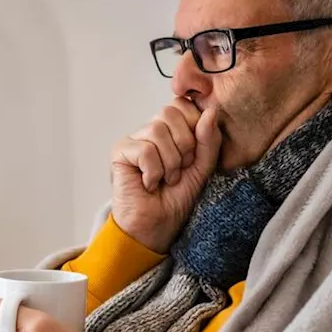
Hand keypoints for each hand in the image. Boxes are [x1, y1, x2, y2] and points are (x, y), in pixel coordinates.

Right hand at [110, 100, 221, 252]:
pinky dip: (153, 172)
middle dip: (183, 146)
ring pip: (157, 131)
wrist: (156, 226)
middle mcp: (151, 131)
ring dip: (169, 163)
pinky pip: (144, 150)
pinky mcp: (120, 152)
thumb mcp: (202, 167)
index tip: (192, 155)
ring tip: (165, 180)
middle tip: (179, 170)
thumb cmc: (176, 200)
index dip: (193, 126)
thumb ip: (209, 140)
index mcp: (171, 130)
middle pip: (170, 113)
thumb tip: (211, 111)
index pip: (182, 105)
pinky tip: (148, 184)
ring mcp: (134, 140)